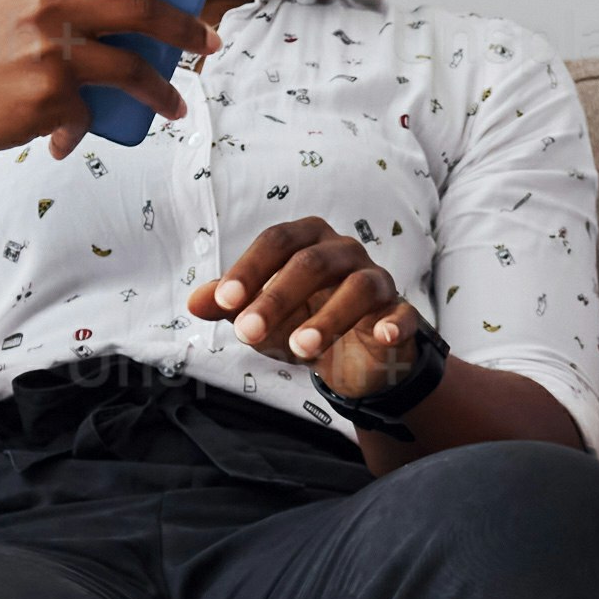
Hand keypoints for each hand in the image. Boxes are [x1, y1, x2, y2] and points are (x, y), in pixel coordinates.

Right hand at [0, 0, 209, 172]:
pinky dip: (87, 123)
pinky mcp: (53, 96)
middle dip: (181, 27)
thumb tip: (123, 3)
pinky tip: (72, 132)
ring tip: (176, 102)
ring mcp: (50, 51)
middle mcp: (42, 7)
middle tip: (206, 41)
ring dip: (163, 88)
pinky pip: (93, 110)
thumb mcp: (0, 8)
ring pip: (132, 66)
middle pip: (135, 8)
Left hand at [190, 214, 435, 406]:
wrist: (355, 357)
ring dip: (327, 318)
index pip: (278, 241)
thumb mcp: (262, 315)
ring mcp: (377, 281)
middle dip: (277, 298)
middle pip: (312, 262)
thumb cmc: (303, 321)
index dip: (250, 269)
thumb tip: (195, 302)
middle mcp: (344, 252)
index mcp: (308, 242)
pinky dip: (394, 323)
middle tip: (247, 333)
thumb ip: (230, 306)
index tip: (226, 303)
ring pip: (358, 287)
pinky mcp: (402, 313)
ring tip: (299, 349)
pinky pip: (403, 312)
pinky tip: (381, 337)